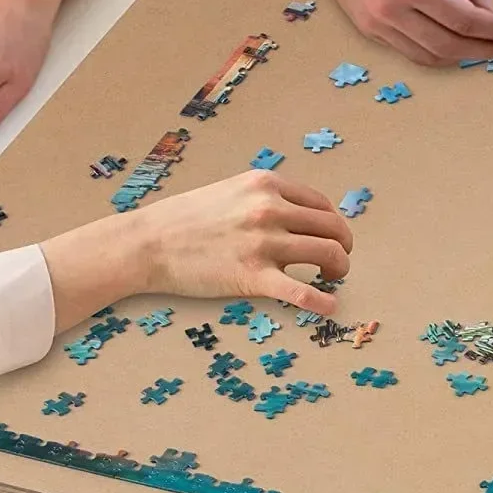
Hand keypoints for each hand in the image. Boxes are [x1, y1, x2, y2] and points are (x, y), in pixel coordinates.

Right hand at [131, 170, 352, 315]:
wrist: (148, 242)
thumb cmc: (186, 219)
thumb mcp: (232, 190)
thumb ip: (264, 197)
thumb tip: (296, 215)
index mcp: (267, 185)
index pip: (322, 204)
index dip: (333, 224)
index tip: (331, 238)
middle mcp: (270, 209)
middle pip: (332, 228)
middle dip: (343, 247)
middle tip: (338, 262)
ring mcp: (263, 242)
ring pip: (327, 254)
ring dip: (339, 269)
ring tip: (332, 279)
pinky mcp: (252, 276)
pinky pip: (301, 291)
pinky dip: (322, 302)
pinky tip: (331, 307)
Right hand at [313, 0, 492, 65]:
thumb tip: (492, 17)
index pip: (466, 20)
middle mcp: (392, 10)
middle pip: (450, 46)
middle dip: (485, 50)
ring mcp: (376, 23)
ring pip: (429, 56)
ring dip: (461, 57)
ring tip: (484, 47)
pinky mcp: (367, 29)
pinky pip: (409, 51)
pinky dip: (435, 52)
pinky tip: (453, 43)